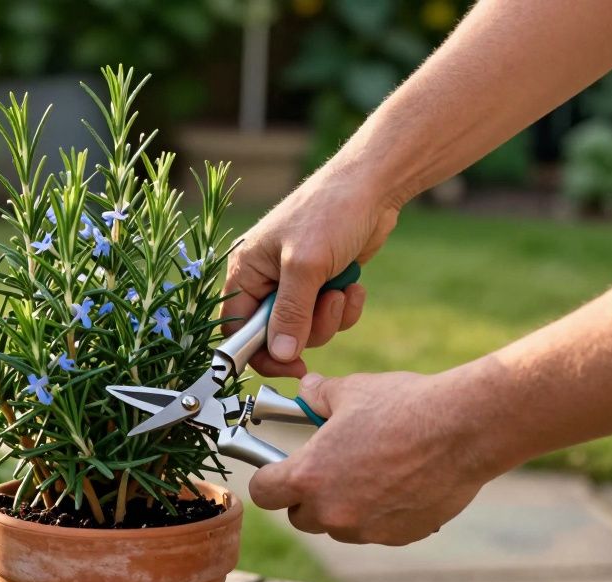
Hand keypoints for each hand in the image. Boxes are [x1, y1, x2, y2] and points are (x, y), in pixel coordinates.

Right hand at [223, 171, 400, 376]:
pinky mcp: (322, 285)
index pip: (237, 329)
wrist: (373, 186)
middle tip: (327, 306)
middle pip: (276, 335)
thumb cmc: (330, 213)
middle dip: (307, 328)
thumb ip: (290, 314)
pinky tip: (354, 286)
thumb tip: (280, 355)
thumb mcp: (305, 266)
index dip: (260, 353)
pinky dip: (345, 308)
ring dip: (329, 317)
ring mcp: (295, 284)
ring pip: (306, 329)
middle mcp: (265, 280)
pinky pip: (328, 317)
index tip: (292, 365)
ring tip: (342, 289)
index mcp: (246, 272)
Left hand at [248, 370, 506, 545]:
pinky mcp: (398, 536)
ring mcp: (365, 529)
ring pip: (338, 525)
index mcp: (309, 476)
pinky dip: (378, 513)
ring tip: (368, 472)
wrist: (463, 430)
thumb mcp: (350, 391)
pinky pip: (374, 529)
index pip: (263, 493)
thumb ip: (318, 396)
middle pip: (299, 516)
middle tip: (328, 468)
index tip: (277, 469)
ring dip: (343, 506)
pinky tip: (399, 483)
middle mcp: (332, 511)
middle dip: (307, 496)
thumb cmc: (404, 407)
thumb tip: (306, 390)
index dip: (268, 479)